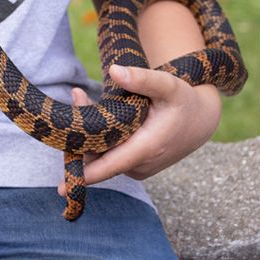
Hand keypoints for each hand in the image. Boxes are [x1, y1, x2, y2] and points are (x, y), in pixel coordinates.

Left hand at [57, 66, 220, 196]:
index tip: (59, 188)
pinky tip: (93, 113)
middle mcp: (141, 164)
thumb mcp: (167, 85)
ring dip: (88, 135)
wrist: (200, 118)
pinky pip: (109, 157)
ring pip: (102, 157)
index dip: (83, 175)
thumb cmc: (183, 100)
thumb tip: (115, 71)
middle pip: (97, 158)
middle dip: (79, 135)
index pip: (108, 167)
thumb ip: (142, 78)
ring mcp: (138, 168)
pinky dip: (98, 140)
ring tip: (82, 96)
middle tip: (77, 95)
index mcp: (146, 149)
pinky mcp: (136, 166)